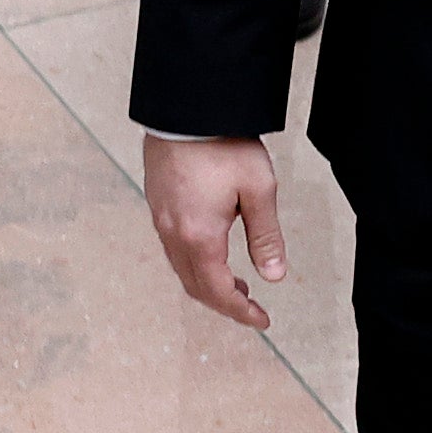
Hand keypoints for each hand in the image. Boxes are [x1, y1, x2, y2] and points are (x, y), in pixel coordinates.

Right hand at [145, 134, 290, 331]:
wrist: (186, 111)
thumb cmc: (224, 146)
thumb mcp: (259, 190)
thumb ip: (266, 236)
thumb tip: (274, 276)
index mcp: (199, 236)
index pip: (217, 291)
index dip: (239, 311)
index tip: (262, 320)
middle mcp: (172, 234)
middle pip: (195, 286)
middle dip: (223, 303)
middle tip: (251, 308)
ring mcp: (160, 220)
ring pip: (182, 269)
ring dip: (208, 284)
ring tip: (237, 286)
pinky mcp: (157, 205)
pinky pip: (173, 249)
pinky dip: (195, 264)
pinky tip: (213, 255)